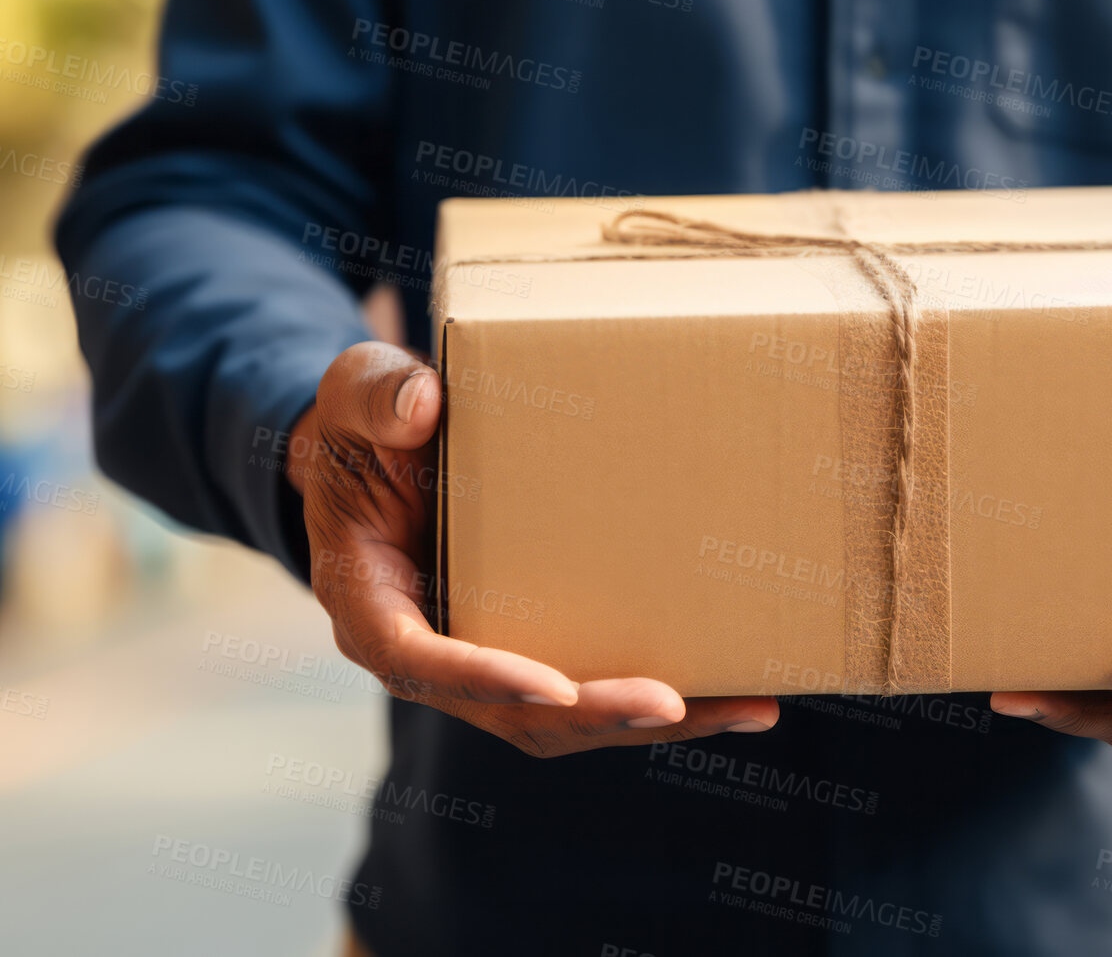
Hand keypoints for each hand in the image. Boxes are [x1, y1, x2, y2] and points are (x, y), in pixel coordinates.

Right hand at [290, 341, 777, 756]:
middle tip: (673, 705)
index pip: (425, 665)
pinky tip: (743, 690)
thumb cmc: (363, 425)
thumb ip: (376, 397)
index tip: (555, 687)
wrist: (377, 455)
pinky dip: (667, 695)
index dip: (488, 681)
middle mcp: (430, 653)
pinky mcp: (534, 646)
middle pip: (514, 714)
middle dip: (595, 715)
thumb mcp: (357, 396)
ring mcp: (487, 657)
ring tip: (747, 707)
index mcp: (373, 606)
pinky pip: (597, 684)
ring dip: (652, 721)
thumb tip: (424, 402)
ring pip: (569, 717)